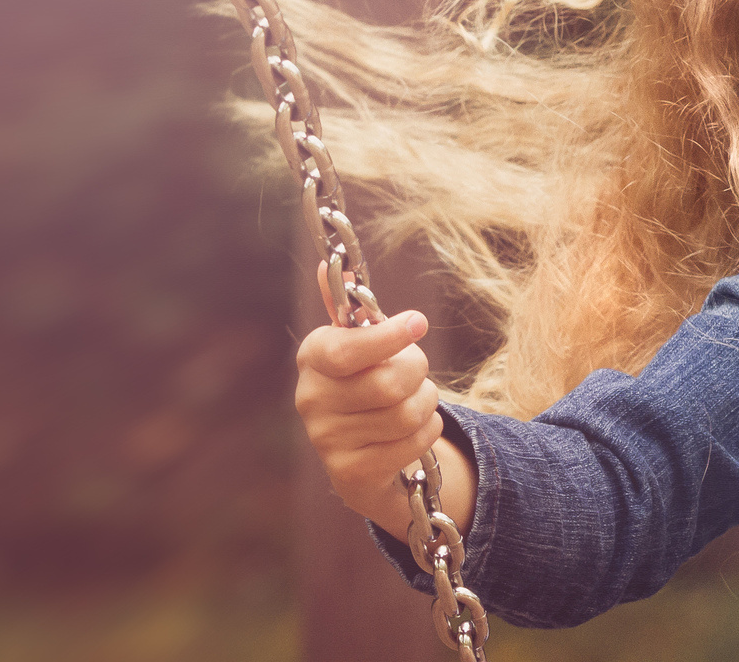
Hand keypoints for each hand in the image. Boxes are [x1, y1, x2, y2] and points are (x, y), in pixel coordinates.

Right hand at [294, 264, 446, 536]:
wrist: (365, 453)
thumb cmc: (368, 382)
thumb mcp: (362, 343)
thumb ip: (352, 309)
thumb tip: (329, 264)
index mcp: (314, 356)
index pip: (348, 349)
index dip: (388, 336)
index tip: (419, 323)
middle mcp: (311, 399)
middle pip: (390, 382)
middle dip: (418, 372)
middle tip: (415, 371)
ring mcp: (327, 440)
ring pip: (407, 412)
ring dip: (426, 403)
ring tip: (413, 400)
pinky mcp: (350, 474)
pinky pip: (413, 442)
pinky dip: (426, 431)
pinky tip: (412, 429)